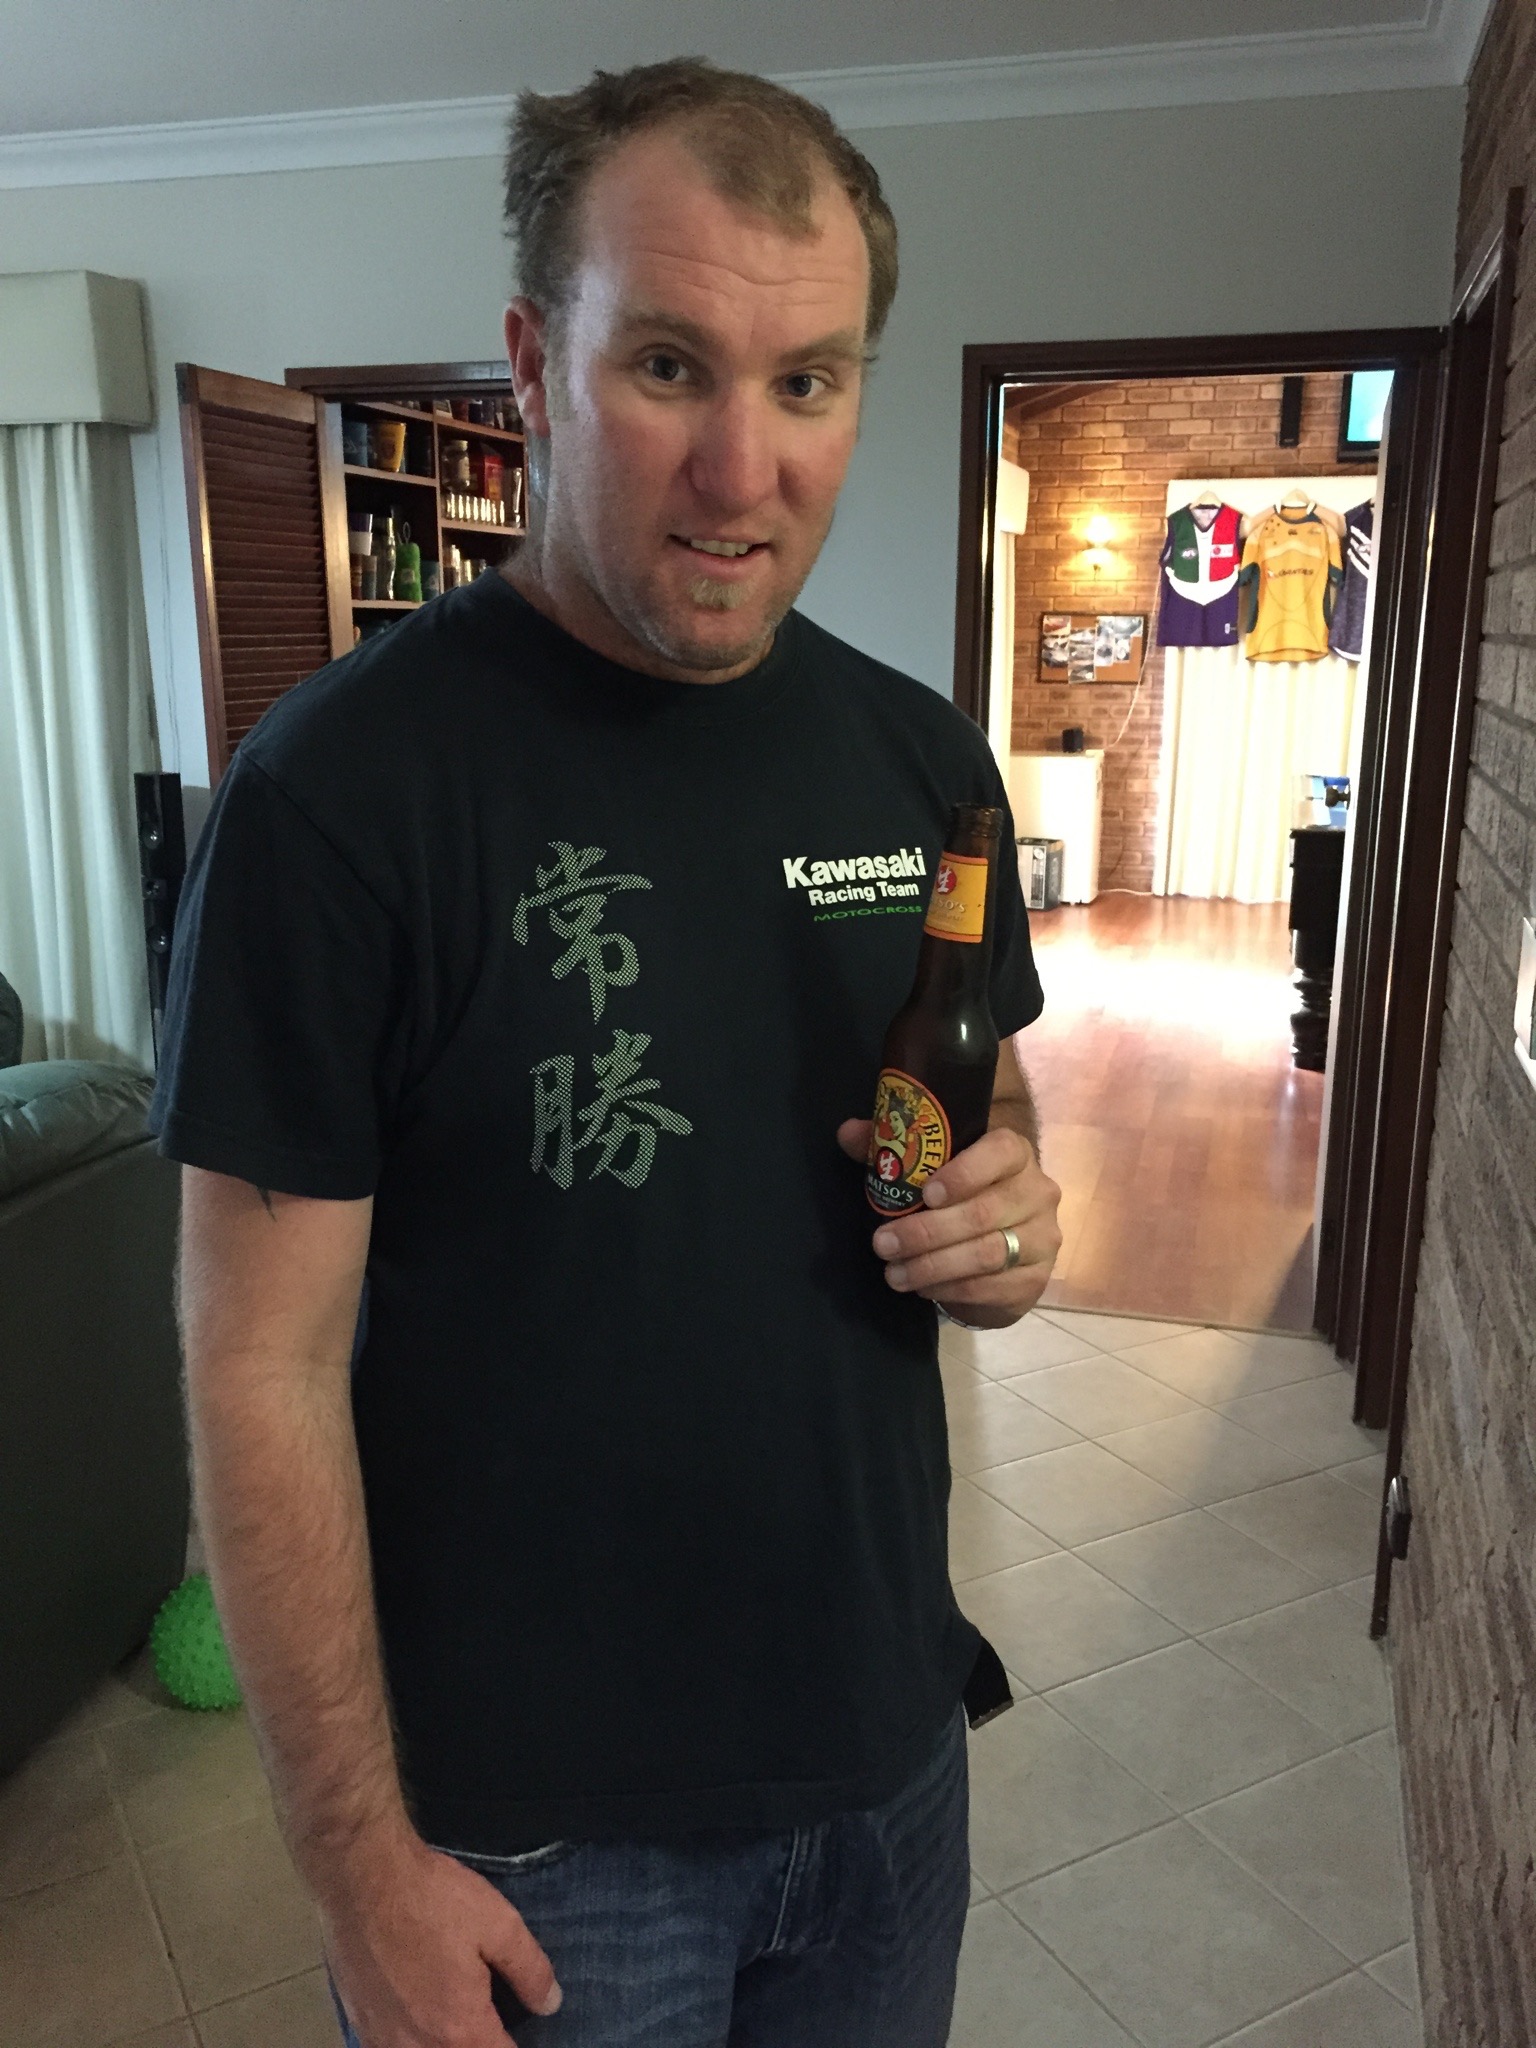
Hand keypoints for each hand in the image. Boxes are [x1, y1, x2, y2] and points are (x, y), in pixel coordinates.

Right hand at [318, 1826, 561, 2046]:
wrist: (362, 1876)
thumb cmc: (433, 1898)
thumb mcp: (499, 1923)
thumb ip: (530, 1970)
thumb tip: (550, 2003)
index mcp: (460, 2031)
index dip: (515, 2044)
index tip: (518, 2028)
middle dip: (480, 2043)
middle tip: (491, 2019)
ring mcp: (383, 2041)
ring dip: (443, 2044)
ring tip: (455, 2016)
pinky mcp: (359, 2024)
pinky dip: (412, 2041)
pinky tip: (418, 2015)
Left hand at [837, 1119, 1061, 1329]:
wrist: (1004, 1240)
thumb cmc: (960, 1194)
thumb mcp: (928, 1166)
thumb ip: (893, 1146)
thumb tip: (848, 1132)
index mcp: (1015, 1154)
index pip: (1001, 1152)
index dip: (964, 1172)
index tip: (925, 1193)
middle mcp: (1038, 1192)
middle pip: (984, 1213)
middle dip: (927, 1232)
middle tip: (883, 1244)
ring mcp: (1043, 1237)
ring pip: (986, 1254)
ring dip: (933, 1266)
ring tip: (894, 1273)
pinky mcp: (1037, 1278)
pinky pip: (993, 1287)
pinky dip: (951, 1290)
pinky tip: (923, 1288)